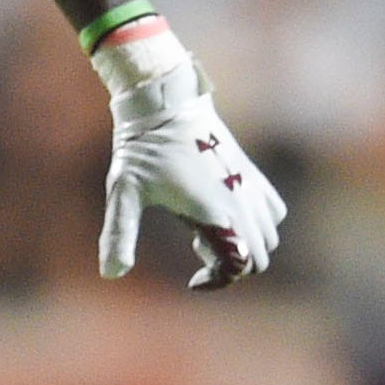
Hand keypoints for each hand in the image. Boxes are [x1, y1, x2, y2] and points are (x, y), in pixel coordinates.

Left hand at [100, 60, 285, 289]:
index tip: (192, 279)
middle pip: (260, 258)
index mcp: (216, 210)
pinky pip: (274, 213)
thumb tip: (110, 274)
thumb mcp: (124, 192)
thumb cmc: (142, 149)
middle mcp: (241, 200)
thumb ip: (119, 234)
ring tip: (209, 230)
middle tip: (197, 246)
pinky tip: (225, 213)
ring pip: (270, 237)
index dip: (219, 281)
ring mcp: (251, 186)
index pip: (241, 265)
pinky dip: (258, 224)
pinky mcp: (252, 175)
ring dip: (245, 245)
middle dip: (232, 266)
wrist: (166, 103)